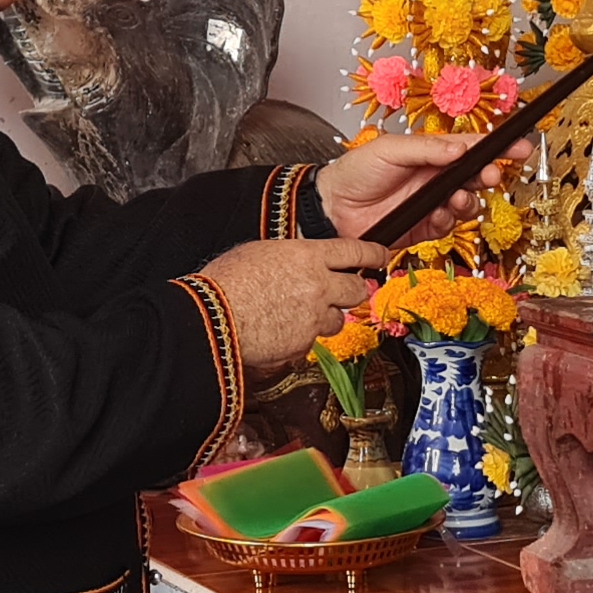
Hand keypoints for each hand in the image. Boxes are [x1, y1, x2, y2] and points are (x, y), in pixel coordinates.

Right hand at [197, 237, 392, 371]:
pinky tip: (282, 329)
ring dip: (326, 316)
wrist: (211, 319)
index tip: (382, 256)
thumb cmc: (225, 283)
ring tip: (299, 314)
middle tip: (342, 292)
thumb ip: (291, 256)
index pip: (355, 251)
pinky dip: (304, 335)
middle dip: (352, 291)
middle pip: (357, 289)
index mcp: (307, 255)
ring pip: (339, 318)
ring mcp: (314, 315)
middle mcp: (317, 284)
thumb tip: (301, 261)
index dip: (374, 254)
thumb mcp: (261, 253)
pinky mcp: (305, 341)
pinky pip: (314, 338)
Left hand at [311, 132, 509, 244]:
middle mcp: (434, 178)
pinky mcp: (424, 229)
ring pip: (467, 204)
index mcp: (430, 153)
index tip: (520, 146)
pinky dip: (448, 222)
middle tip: (490, 176)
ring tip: (457, 197)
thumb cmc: (354, 172)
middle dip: (488, 175)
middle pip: (475, 176)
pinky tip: (438, 215)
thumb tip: (460, 148)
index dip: (497, 147)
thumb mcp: (389, 149)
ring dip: (468, 201)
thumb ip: (426, 148)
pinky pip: (448, 227)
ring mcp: (431, 204)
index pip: (470, 147)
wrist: (331, 210)